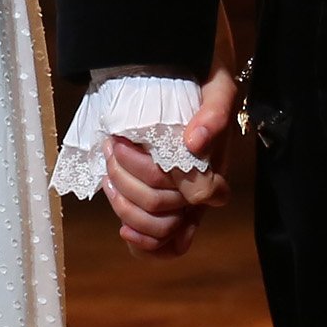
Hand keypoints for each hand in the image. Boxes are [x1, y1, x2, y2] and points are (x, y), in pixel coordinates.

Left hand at [105, 66, 237, 258]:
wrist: (191, 80)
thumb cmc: (205, 87)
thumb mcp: (217, 87)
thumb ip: (214, 112)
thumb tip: (193, 143)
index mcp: (215, 167)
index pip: (204, 193)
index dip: (165, 179)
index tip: (129, 145)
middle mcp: (201, 192)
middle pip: (165, 210)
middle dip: (128, 181)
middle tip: (113, 147)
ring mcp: (183, 205)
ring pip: (158, 230)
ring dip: (124, 204)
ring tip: (109, 172)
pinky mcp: (164, 212)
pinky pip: (159, 247)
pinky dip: (140, 244)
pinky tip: (122, 229)